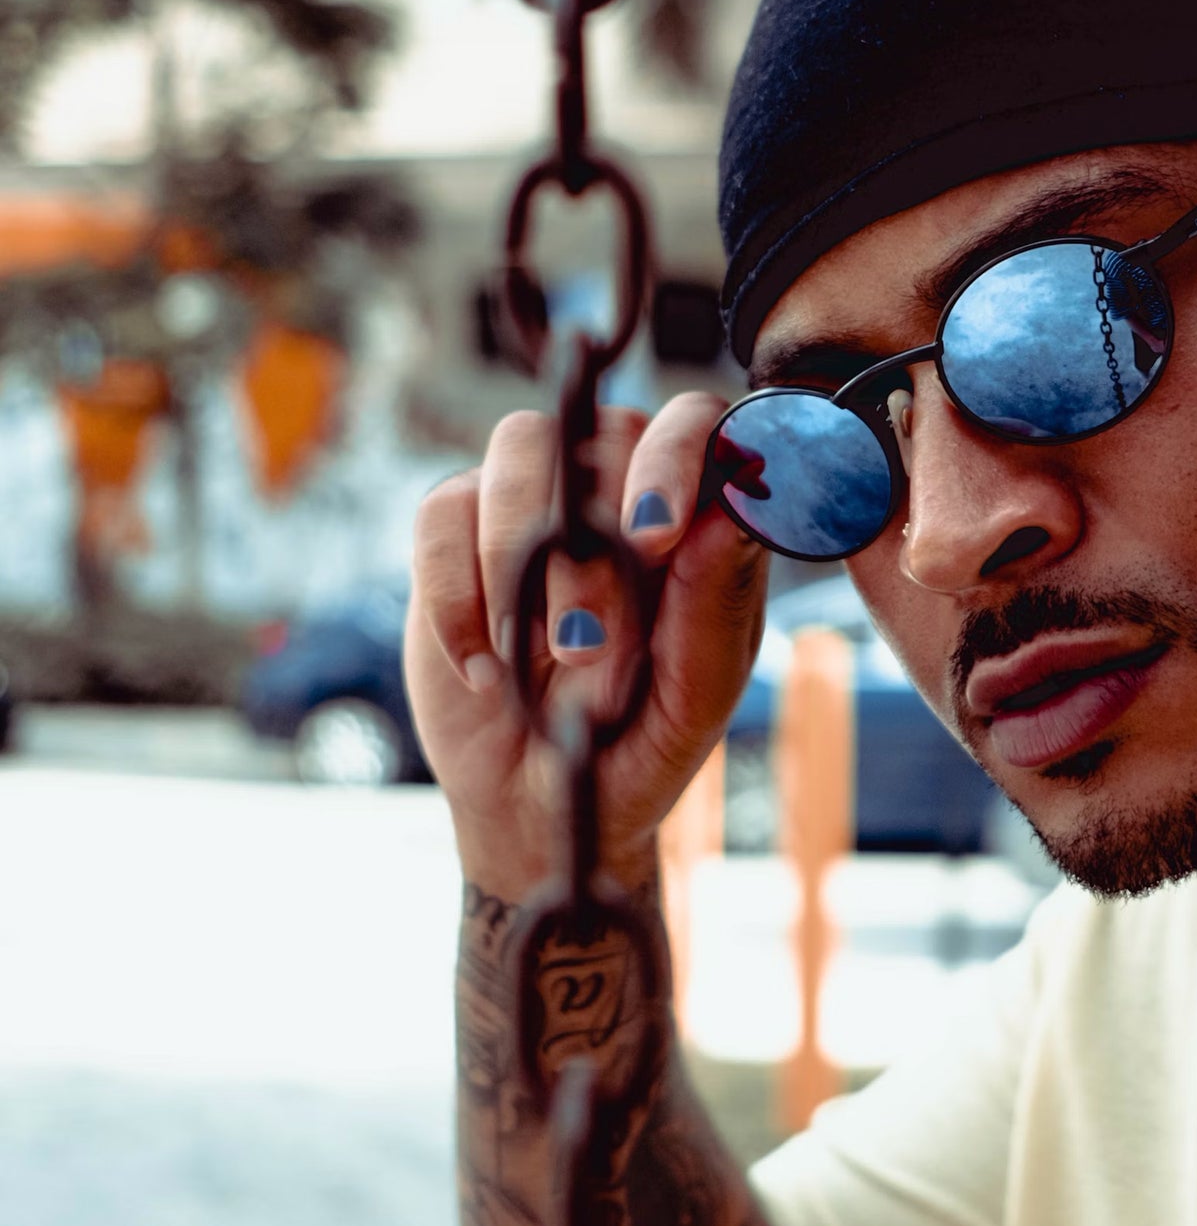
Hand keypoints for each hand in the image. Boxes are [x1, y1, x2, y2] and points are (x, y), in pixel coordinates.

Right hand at [407, 394, 765, 894]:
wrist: (545, 802)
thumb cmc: (642, 740)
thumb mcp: (695, 695)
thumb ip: (714, 605)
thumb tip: (726, 514)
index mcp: (696, 514)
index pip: (697, 423)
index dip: (676, 456)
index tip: (656, 536)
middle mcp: (618, 486)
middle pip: (603, 429)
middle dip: (592, 544)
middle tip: (588, 645)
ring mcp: (534, 500)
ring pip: (520, 447)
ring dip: (519, 551)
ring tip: (535, 656)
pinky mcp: (457, 533)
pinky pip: (442, 513)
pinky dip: (454, 594)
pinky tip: (483, 669)